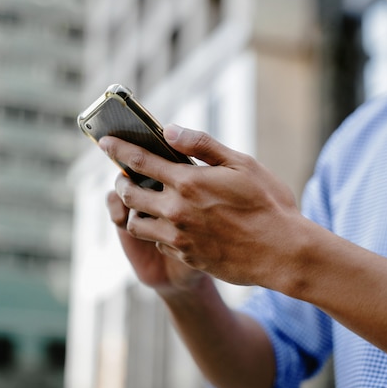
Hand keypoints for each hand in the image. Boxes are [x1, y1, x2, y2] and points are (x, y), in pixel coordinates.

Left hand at [101, 124, 306, 286]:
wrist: (282, 252)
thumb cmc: (268, 204)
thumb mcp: (242, 164)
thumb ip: (202, 146)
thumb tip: (170, 131)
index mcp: (188, 182)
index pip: (140, 160)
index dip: (119, 149)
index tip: (104, 142)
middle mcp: (176, 210)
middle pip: (129, 194)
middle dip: (121, 181)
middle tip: (125, 175)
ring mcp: (179, 237)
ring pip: (136, 223)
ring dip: (136, 210)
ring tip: (148, 202)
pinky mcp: (186, 256)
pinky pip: (158, 242)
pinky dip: (158, 231)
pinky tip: (174, 224)